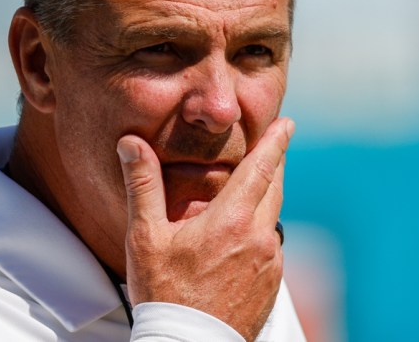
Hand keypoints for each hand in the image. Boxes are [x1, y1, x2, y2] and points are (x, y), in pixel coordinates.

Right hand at [117, 117, 293, 340]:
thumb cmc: (164, 294)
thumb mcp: (145, 238)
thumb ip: (143, 186)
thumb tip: (130, 144)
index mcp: (232, 220)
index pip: (263, 168)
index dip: (276, 142)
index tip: (288, 124)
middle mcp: (260, 239)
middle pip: (275, 189)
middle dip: (274, 165)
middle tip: (273, 147)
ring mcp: (270, 264)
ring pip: (273, 219)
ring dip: (265, 201)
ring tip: (247, 196)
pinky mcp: (272, 285)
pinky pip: (271, 247)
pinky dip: (260, 233)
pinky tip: (240, 240)